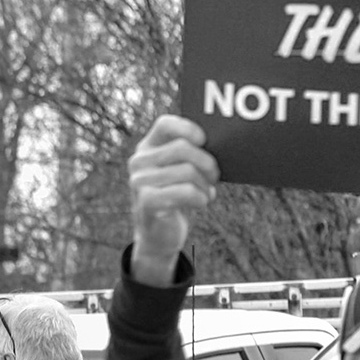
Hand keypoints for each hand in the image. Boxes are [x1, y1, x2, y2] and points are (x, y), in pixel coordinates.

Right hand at [128, 115, 217, 286]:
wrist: (159, 235)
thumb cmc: (175, 197)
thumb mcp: (179, 172)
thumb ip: (189, 154)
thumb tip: (221, 143)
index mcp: (146, 148)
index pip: (165, 124)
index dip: (188, 128)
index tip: (205, 140)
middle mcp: (138, 162)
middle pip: (182, 148)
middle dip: (206, 162)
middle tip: (215, 175)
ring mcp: (139, 182)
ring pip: (186, 171)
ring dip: (205, 184)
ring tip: (208, 193)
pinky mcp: (146, 202)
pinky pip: (184, 192)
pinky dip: (200, 198)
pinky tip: (201, 203)